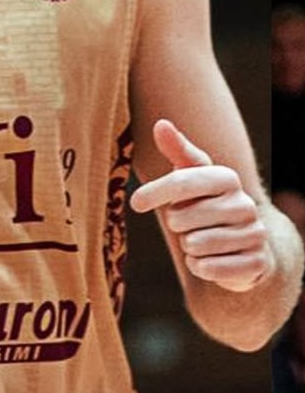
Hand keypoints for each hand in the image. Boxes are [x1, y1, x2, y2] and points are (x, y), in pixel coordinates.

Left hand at [130, 119, 270, 291]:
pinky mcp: (257, 264)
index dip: (155, 192)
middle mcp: (245, 204)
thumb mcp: (190, 175)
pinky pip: (209, 269)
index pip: (181, 181)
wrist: (243, 245)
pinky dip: (201, 267)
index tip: (135, 203)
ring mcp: (255, 234)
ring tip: (201, 239)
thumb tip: (161, 123)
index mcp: (227, 177)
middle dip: (177, 224)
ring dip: (189, 247)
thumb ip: (176, 149)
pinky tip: (210, 260)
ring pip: (195, 245)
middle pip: (182, 218)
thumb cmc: (205, 203)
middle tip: (189, 223)